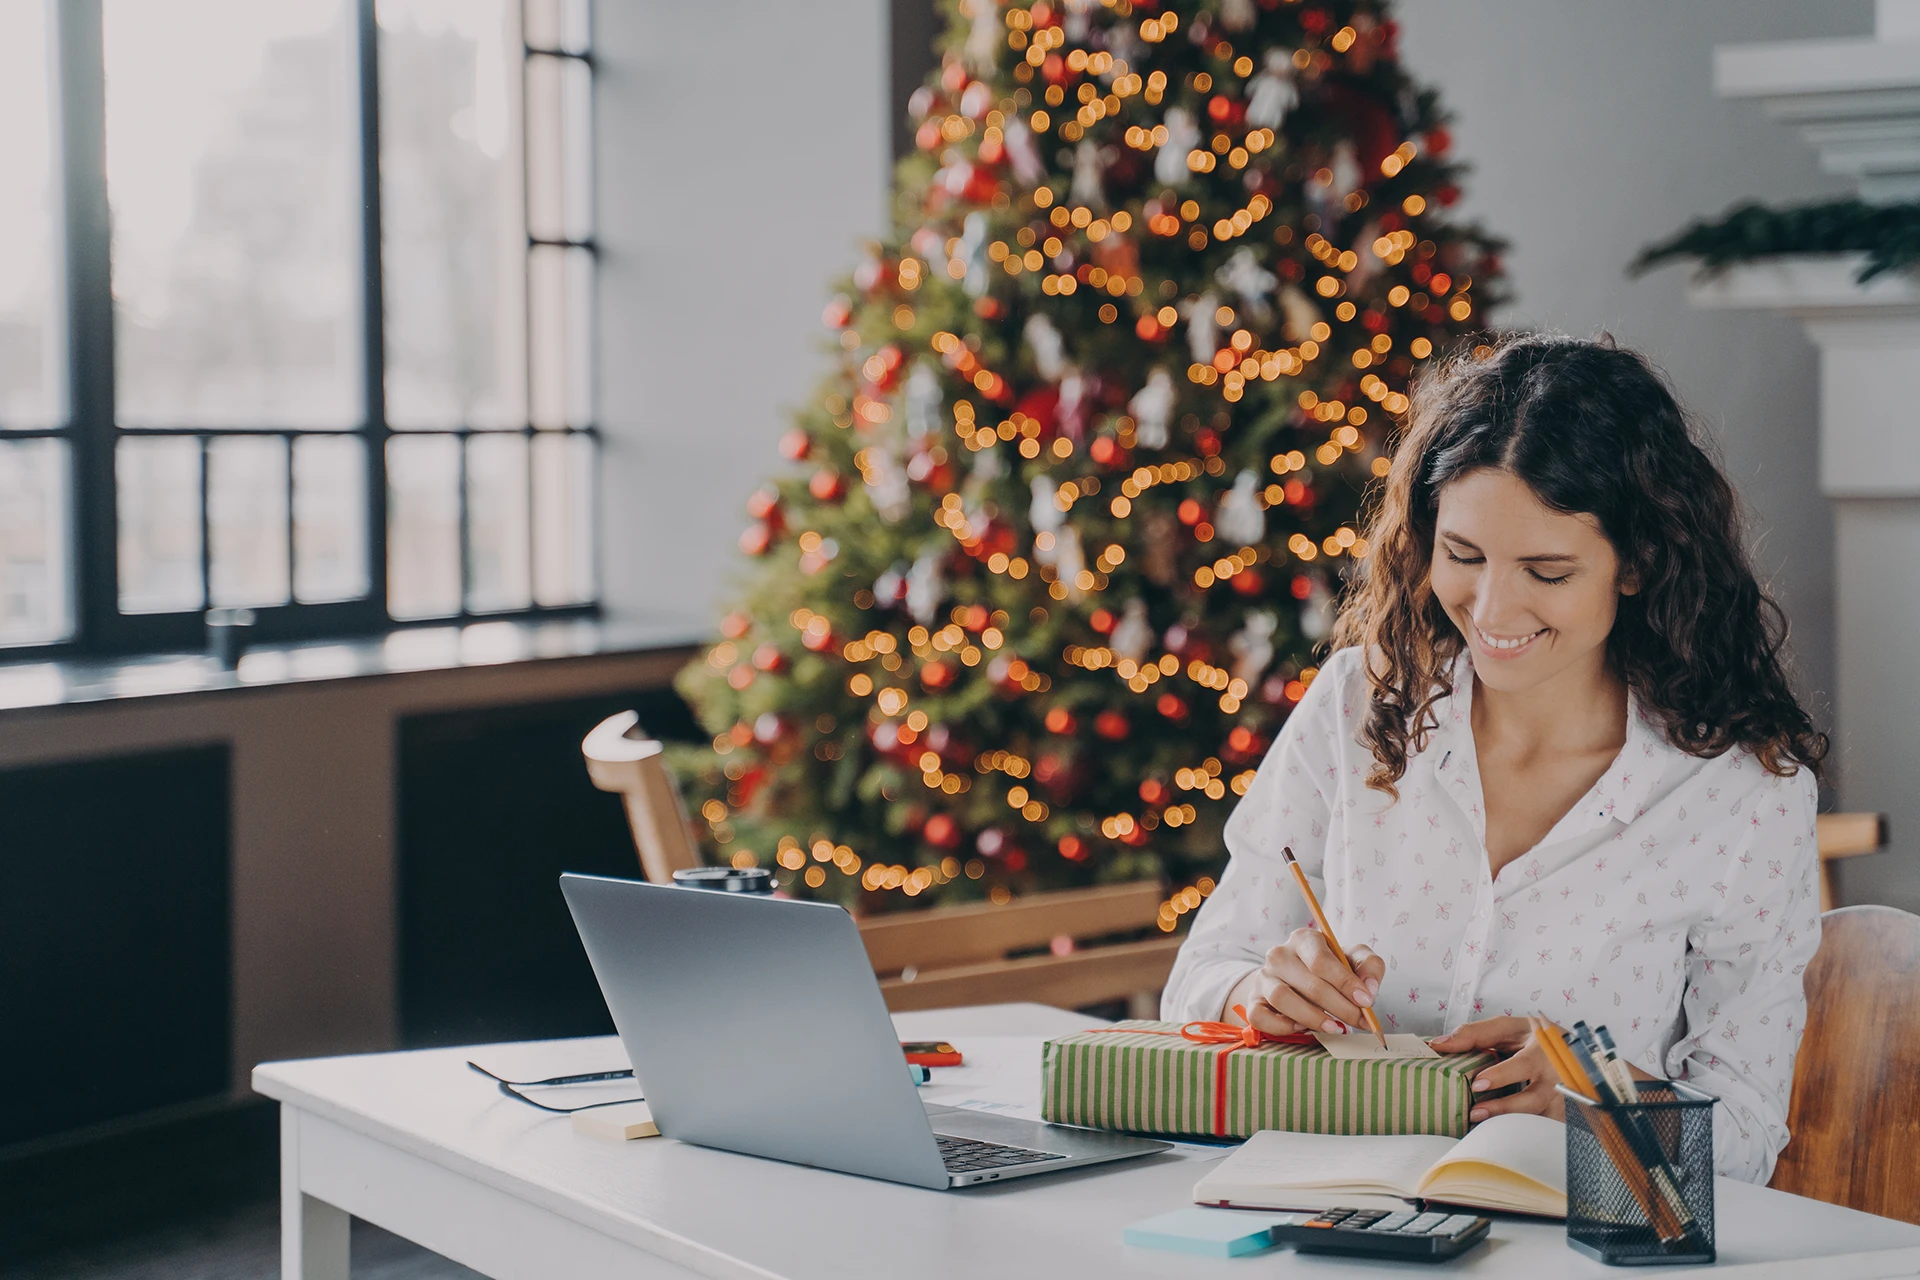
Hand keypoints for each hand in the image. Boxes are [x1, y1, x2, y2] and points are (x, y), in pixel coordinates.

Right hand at [1224, 926, 1383, 1036]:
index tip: (1366, 1001)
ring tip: (1335, 1028)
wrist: (1297, 979)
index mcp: (1304, 939)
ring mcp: (1263, 977)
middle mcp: (1279, 955)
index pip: (1322, 960)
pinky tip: (1301, 1028)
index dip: (1346, 983)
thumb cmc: (1330, 969)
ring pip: (1282, 998)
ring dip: (1312, 1018)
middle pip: (1308, 983)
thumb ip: (1369, 966)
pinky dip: (1281, 1026)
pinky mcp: (1253, 1000)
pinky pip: (1259, 1017)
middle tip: (1358, 1021)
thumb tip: (1369, 989)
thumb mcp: (1353, 959)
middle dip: (1340, 1007)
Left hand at [1428, 1017, 1566, 1124]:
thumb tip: (1439, 1045)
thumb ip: (1475, 1034)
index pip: (1524, 1064)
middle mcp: (1558, 1076)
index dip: (1501, 1075)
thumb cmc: (1536, 1040)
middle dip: (1505, 1109)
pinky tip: (1506, 1136)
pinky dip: (1527, 1135)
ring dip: (1513, 1126)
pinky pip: (1548, 1131)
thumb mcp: (1509, 1029)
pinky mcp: (1567, 1117)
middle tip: (1475, 1113)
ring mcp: (1566, 1099)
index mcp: (1543, 1049)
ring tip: (1484, 1130)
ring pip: (1542, 1120)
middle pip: (1535, 1099)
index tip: (1477, 1085)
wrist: (1575, 1054)